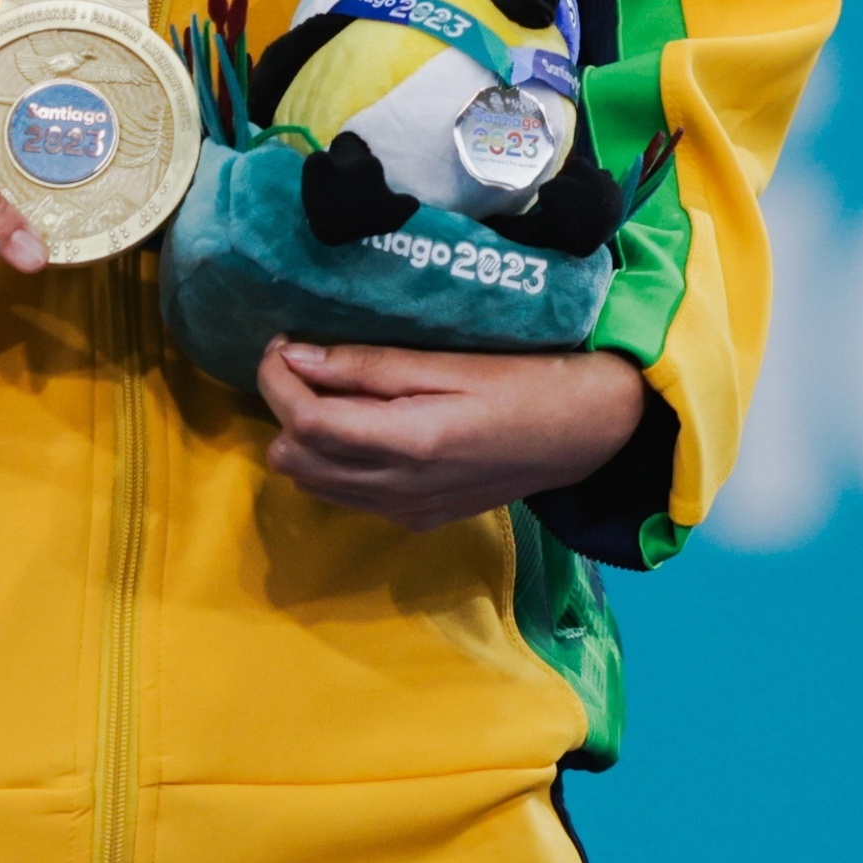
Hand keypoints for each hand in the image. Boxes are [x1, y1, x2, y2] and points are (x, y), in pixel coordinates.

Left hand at [256, 338, 646, 533]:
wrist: (586, 433)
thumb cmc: (525, 380)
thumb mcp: (449, 361)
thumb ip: (370, 366)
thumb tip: (295, 357)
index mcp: (411, 443)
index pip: (307, 425)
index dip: (276, 382)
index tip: (277, 343)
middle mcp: (401, 490)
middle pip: (297, 462)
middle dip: (284, 408)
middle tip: (301, 360)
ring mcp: (408, 512)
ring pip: (314, 485)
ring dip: (302, 437)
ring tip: (326, 386)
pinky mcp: (417, 519)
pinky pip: (347, 496)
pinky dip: (331, 461)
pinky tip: (354, 422)